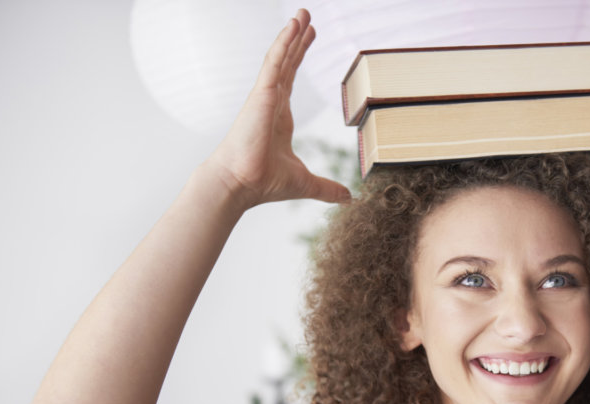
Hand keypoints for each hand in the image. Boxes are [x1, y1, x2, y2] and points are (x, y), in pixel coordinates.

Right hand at [205, 9, 350, 207]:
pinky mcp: (261, 95)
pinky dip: (284, 43)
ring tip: (303, 13)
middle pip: (287, 63)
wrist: (240, 184)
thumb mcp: (305, 183)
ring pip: (280, 58)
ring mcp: (265, 96)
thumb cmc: (263, 182)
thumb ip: (327, 188)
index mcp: (279, 117)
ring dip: (291, 34)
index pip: (290, 79)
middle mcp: (271, 102)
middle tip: (307, 18)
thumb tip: (348, 199)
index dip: (299, 57)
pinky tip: (294, 25)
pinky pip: (274, 63)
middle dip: (297, 40)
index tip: (308, 38)